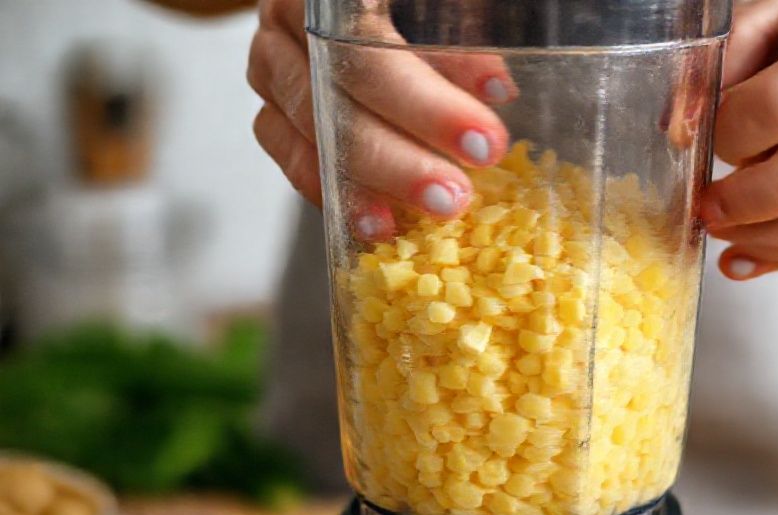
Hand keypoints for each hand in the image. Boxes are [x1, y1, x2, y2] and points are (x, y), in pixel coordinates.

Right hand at [246, 0, 514, 239]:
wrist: (356, 12)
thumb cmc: (413, 5)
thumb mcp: (441, 3)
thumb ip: (460, 34)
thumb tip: (494, 90)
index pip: (369, 49)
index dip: (426, 102)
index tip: (481, 139)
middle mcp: (290, 24)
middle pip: (338, 101)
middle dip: (402, 158)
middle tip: (454, 194)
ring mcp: (274, 70)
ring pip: (316, 137)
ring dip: (377, 183)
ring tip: (426, 210)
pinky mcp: (273, 113)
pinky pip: (297, 162)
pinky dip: (342, 193)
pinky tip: (384, 220)